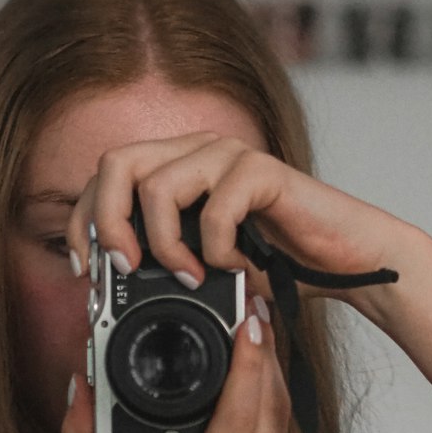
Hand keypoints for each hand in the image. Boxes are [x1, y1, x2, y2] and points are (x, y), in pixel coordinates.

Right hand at [61, 304, 303, 432]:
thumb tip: (78, 386)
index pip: (240, 415)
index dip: (249, 363)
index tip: (247, 323)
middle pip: (272, 406)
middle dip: (266, 352)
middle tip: (253, 310)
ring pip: (287, 420)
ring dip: (274, 374)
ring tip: (258, 332)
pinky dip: (275, 406)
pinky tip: (261, 377)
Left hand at [65, 132, 421, 318]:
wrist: (348, 263)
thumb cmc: (279, 263)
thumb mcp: (202, 266)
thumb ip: (158, 262)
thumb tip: (103, 282)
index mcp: (177, 164)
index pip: (105, 175)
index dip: (83, 220)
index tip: (86, 267)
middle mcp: (198, 150)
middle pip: (117, 164)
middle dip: (109, 223)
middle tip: (127, 269)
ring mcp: (230, 155)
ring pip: (158, 186)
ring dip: (165, 244)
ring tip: (191, 276)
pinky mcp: (262, 171)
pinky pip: (215, 208)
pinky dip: (218, 249)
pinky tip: (238, 268)